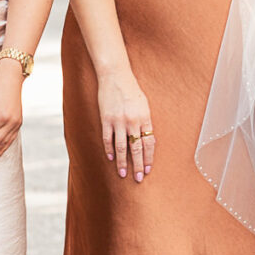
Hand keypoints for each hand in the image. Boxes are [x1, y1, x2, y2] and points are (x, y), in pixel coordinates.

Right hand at [98, 67, 155, 182]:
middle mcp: (133, 121)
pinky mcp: (106, 119)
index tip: (148, 169)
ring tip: (123, 174)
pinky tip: (111, 159)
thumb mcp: (144, 105)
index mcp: (145, 118)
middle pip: (136, 148)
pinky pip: (108, 139)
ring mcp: (119, 121)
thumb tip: (148, 139)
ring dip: (123, 162)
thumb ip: (145, 122)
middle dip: (138, 165)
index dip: (148, 158)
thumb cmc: (131, 90)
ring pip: (122, 147)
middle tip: (139, 178)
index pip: (149, 143)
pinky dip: (109, 150)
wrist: (116, 76)